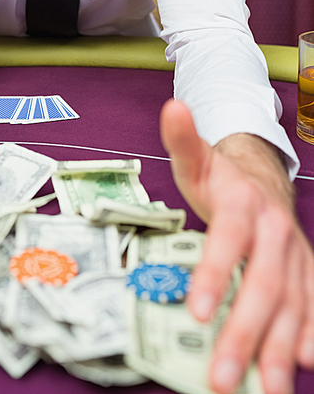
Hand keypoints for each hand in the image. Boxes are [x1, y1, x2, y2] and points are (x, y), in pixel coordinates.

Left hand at [160, 99, 313, 393]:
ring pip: (292, 306)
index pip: (229, 240)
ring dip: (279, 350)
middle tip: (221, 375)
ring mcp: (296, 257)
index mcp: (244, 205)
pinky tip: (307, 363)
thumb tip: (172, 106)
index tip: (197, 309)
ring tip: (265, 389)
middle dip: (244, 332)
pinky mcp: (306, 275)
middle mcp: (276, 233)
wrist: (263, 180)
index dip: (214, 273)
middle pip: (263, 284)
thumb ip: (182, 139)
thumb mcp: (197, 159)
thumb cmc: (222, 179)